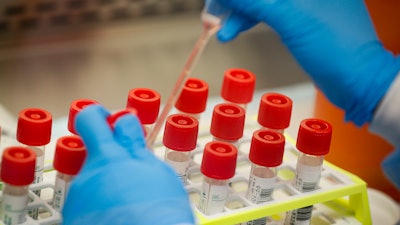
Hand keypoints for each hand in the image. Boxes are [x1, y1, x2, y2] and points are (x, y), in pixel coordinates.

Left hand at [62, 105, 194, 224]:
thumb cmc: (159, 215)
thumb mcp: (157, 173)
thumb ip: (136, 146)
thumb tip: (125, 123)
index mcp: (108, 158)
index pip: (92, 120)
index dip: (102, 116)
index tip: (112, 120)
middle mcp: (87, 175)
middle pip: (94, 151)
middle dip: (111, 153)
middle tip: (131, 166)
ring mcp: (79, 198)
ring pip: (93, 177)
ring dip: (109, 181)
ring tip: (130, 199)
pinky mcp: (74, 216)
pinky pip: (88, 200)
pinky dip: (101, 202)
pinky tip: (119, 213)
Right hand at [216, 0, 399, 125]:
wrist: (357, 82)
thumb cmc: (336, 50)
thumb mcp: (290, 20)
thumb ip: (255, 2)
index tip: (218, 1)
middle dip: (237, 3)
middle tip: (213, 13)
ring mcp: (306, 3)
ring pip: (264, 1)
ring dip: (240, 13)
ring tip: (220, 29)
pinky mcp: (301, 19)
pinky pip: (270, 13)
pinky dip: (251, 21)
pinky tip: (234, 30)